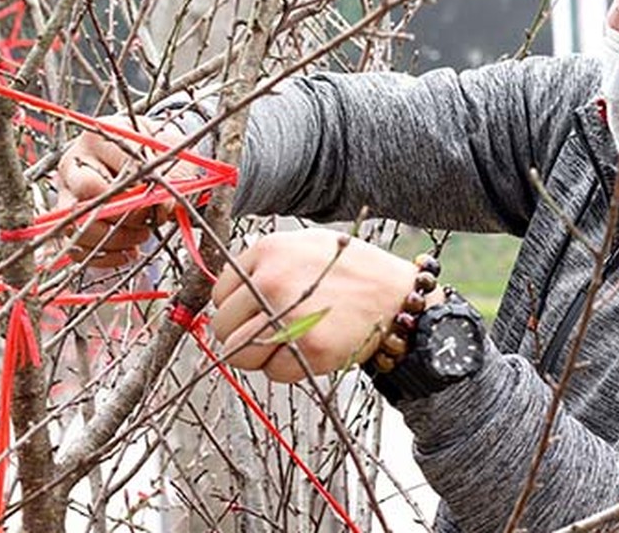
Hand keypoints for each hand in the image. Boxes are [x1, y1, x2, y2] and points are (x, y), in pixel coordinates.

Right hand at [54, 116, 193, 267]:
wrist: (145, 148)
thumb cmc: (156, 148)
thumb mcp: (168, 153)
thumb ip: (170, 178)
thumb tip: (163, 209)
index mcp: (97, 139)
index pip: (112, 172)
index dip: (140, 193)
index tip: (160, 200)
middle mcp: (73, 165)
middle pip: (85, 199)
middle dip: (123, 218)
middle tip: (148, 221)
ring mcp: (65, 193)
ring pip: (76, 228)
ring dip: (115, 241)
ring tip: (142, 235)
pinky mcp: (66, 219)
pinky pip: (76, 249)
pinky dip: (105, 257)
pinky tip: (130, 251)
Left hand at [211, 228, 443, 381]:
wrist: (397, 294)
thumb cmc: (353, 269)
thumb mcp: (305, 245)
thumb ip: (265, 263)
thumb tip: (227, 292)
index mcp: (269, 252)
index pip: (221, 294)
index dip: (238, 308)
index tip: (258, 311)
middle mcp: (273, 281)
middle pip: (223, 328)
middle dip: (242, 336)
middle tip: (271, 333)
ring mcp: (289, 317)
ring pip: (239, 355)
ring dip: (260, 356)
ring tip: (289, 342)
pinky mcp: (309, 349)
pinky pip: (274, 373)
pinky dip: (288, 369)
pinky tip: (311, 348)